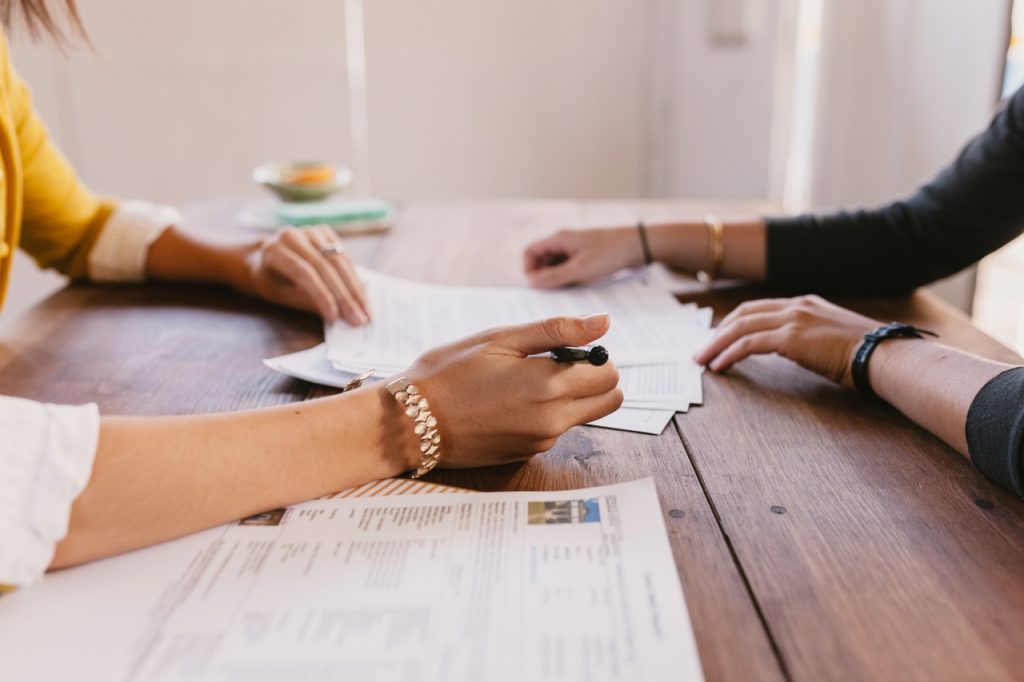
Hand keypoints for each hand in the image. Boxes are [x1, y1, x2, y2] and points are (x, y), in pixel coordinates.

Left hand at [246, 225, 370, 324]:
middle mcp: (293, 236)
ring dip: (355, 288)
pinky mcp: (325, 233)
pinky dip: (354, 277)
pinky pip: (344, 257)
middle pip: (325, 266)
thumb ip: (305, 302)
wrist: (262, 258)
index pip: (303, 272)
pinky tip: (362, 295)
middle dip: (344, 296)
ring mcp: (310, 232)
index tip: (335, 317)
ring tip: (366, 311)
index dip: (321, 295)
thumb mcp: (279, 295)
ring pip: (339, 261)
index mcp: (274, 250)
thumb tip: (337, 315)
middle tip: (359, 319)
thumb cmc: (270, 281)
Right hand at [397, 313, 623, 467]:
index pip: (609, 375)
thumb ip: (557, 331)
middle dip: (594, 379)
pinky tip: (507, 403)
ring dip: (569, 397)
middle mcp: (553, 420)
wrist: (410, 423)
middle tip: (555, 364)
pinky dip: (545, 414)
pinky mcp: (527, 454)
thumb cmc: (449, 372)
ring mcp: (541, 441)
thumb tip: (604, 323)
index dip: (595, 356)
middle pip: (609, 400)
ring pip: (583, 415)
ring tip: (520, 383)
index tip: (566, 349)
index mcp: (549, 386)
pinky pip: (555, 430)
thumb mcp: (501, 339)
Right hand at [523, 227, 641, 287]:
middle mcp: (564, 242)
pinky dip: (570, 278)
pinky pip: (569, 268)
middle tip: (554, 293)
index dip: (529, 270)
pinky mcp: (585, 256)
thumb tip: (531, 282)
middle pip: (542, 260)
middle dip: (544, 277)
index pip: (530, 252)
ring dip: (558, 279)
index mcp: (559, 239)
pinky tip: (580, 286)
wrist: (638, 247)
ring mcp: (575, 249)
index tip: (537, 286)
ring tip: (570, 289)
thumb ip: (553, 277)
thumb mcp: (579, 270)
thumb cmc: (609, 254)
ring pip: (556, 266)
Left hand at [694, 295, 879, 386]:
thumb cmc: (865, 354)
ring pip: (740, 327)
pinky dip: (729, 354)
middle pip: (744, 314)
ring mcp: (793, 319)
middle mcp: (796, 306)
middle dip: (719, 331)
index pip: (760, 308)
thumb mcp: (831, 338)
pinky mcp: (790, 338)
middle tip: (704, 349)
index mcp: (805, 303)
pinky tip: (720, 365)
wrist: (884, 355)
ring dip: (716, 344)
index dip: (736, 322)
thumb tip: (793, 350)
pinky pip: (748, 344)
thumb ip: (809, 337)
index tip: (721, 337)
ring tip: (703, 360)